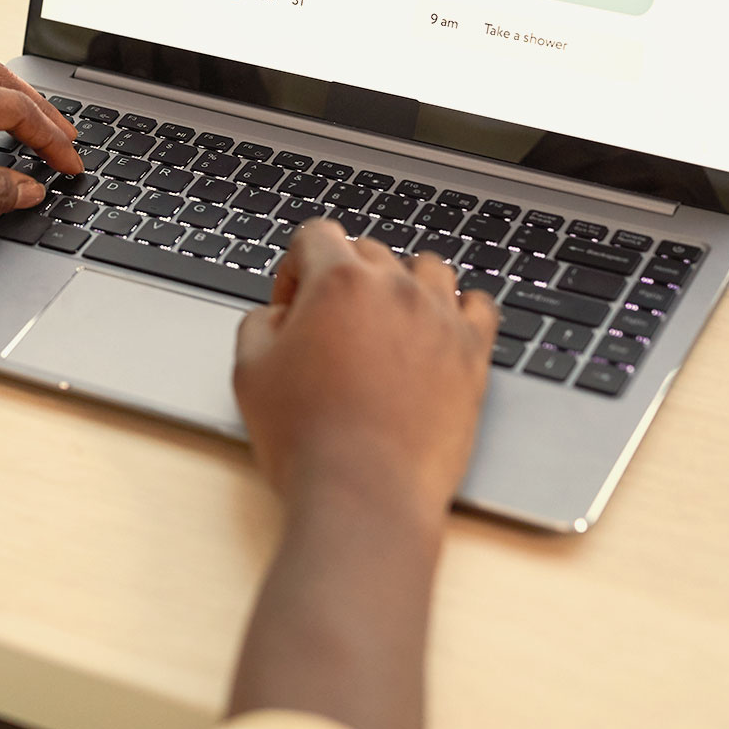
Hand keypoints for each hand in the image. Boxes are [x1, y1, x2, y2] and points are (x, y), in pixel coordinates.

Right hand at [233, 220, 497, 525]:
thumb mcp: (249, 371)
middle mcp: (395, 289)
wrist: (364, 493)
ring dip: (402, 285)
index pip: (317, 235)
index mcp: (338, 281)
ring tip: (385, 323)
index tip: (292, 306)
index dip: (294, 267)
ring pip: (428, 269)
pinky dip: (458, 310)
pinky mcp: (472, 357)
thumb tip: (279, 314)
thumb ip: (259, 323)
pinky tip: (436, 333)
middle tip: (330, 327)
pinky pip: (478, 306)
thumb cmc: (306, 438)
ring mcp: (440, 320)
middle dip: (343, 278)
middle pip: (370, 251)